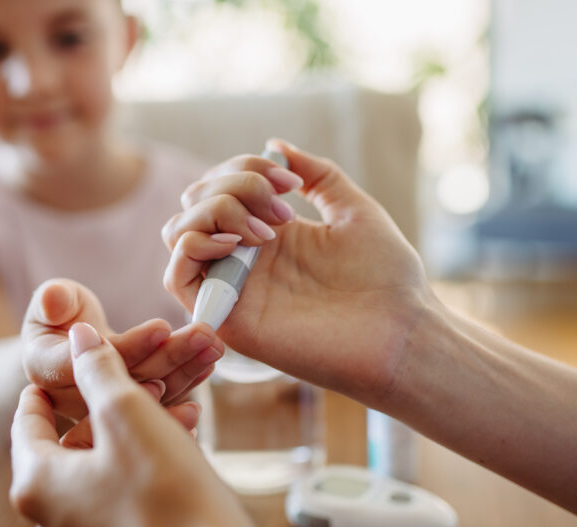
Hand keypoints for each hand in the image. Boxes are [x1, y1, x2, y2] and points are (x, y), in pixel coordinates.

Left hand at [10, 323, 279, 526]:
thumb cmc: (167, 493)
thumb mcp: (129, 414)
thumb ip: (98, 369)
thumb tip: (77, 336)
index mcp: (37, 484)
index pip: (26, 422)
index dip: (45, 389)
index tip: (59, 372)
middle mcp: (47, 524)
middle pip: (68, 449)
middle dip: (106, 412)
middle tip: (136, 386)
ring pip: (100, 475)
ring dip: (131, 440)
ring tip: (173, 414)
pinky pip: (118, 505)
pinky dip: (140, 475)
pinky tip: (180, 454)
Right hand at [22, 279, 223, 444]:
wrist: (70, 343)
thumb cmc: (60, 315)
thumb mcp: (52, 301)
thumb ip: (53, 299)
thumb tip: (54, 299)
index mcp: (48, 372)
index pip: (91, 363)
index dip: (129, 347)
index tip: (162, 327)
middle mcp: (75, 400)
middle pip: (127, 381)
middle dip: (170, 356)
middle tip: (204, 334)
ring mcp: (104, 413)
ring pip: (150, 393)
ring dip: (187, 370)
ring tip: (214, 345)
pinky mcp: (129, 417)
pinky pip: (162, 403)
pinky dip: (188, 384)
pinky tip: (210, 367)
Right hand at [162, 140, 431, 402]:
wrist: (401, 332)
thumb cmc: (387, 278)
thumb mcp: (353, 209)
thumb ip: (316, 174)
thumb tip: (274, 145)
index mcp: (270, 233)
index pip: (222, 186)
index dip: (245, 168)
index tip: (290, 182)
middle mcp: (245, 258)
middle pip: (195, 202)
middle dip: (232, 184)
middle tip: (281, 207)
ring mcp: (233, 287)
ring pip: (179, 232)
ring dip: (213, 211)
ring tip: (265, 229)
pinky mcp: (227, 318)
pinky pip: (176, 276)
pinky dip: (194, 245)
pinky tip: (237, 243)